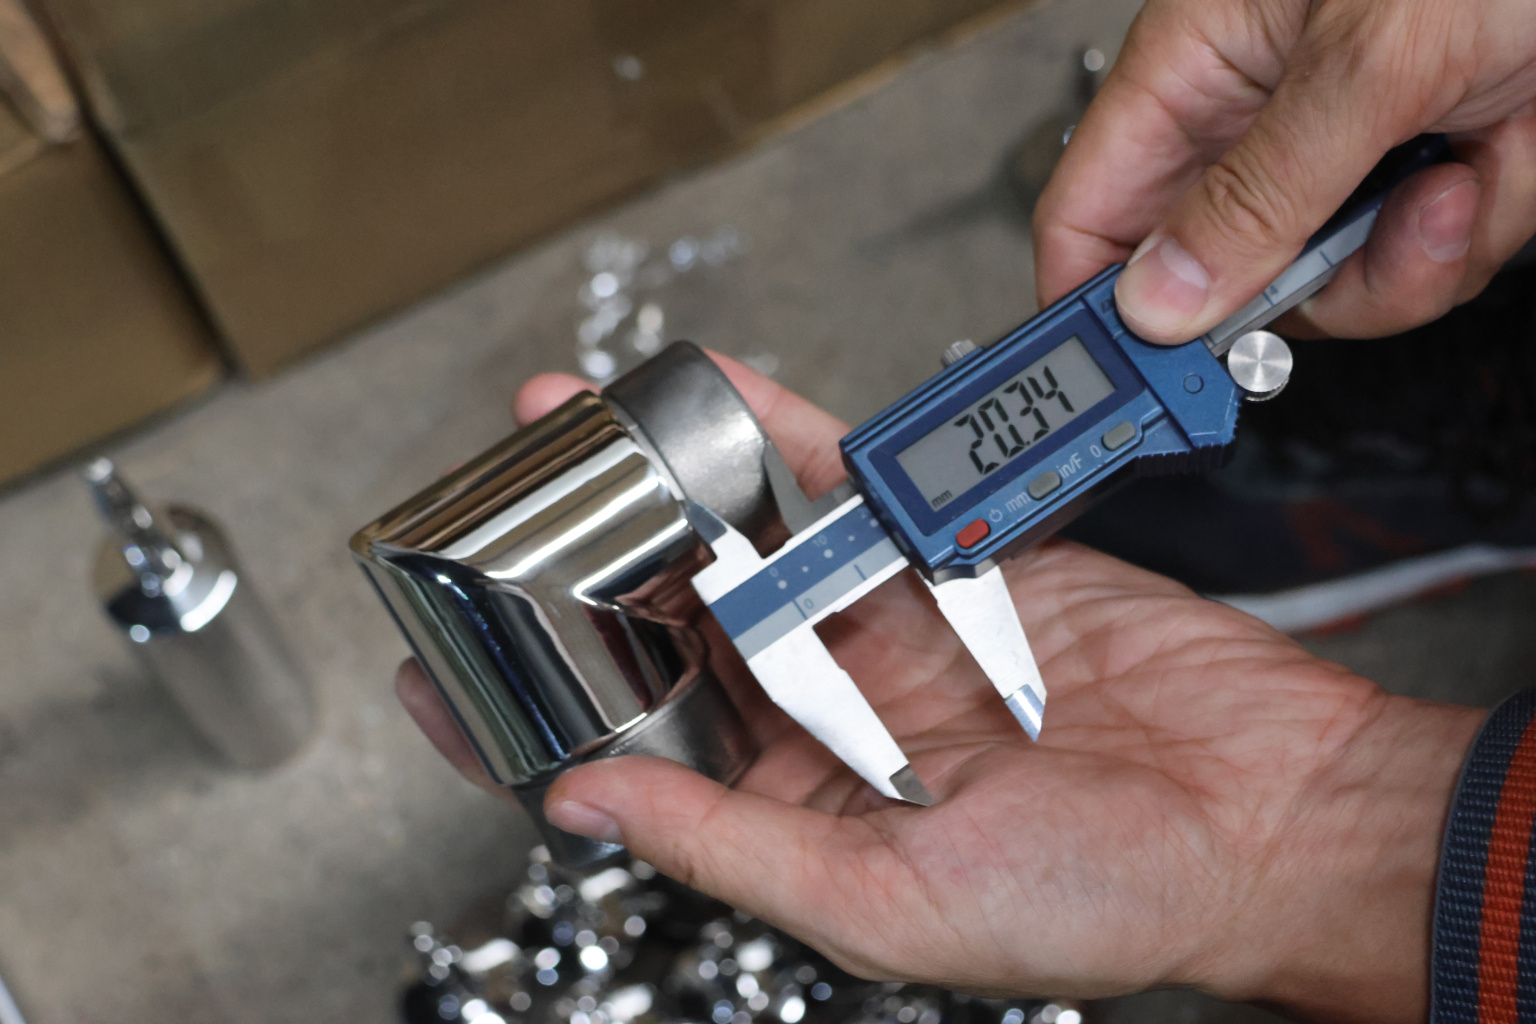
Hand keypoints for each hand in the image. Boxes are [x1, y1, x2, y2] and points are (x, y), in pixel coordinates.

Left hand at [397, 354, 1482, 1021]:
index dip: (525, 713)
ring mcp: (878, 628)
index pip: (626, 752)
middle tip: (495, 501)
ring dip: (655, 481)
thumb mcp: (884, 903)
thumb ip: (728, 842)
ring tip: (569, 422)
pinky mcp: (943, 560)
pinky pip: (841, 487)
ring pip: (739, 539)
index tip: (437, 667)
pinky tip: (709, 397)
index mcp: (793, 814)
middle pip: (666, 627)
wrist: (1259, 811)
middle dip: (577, 563)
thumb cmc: (1095, 895)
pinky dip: (776, 436)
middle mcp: (823, 716)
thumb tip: (586, 800)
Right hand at [1033, 0, 1535, 342]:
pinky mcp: (1421, 185)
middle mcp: (1260, 121)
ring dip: (1395, 264)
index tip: (1126, 379)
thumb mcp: (1372, 57)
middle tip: (1324, 273)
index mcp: (1198, 64)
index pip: (1091, 210)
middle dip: (1284, 292)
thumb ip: (1258, 190)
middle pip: (1213, 277)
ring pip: (1321, 292)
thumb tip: (1158, 300)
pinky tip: (1485, 166)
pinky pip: (1407, 273)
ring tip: (1447, 183)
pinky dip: (1460, 241)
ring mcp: (1342, 160)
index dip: (1093, 302)